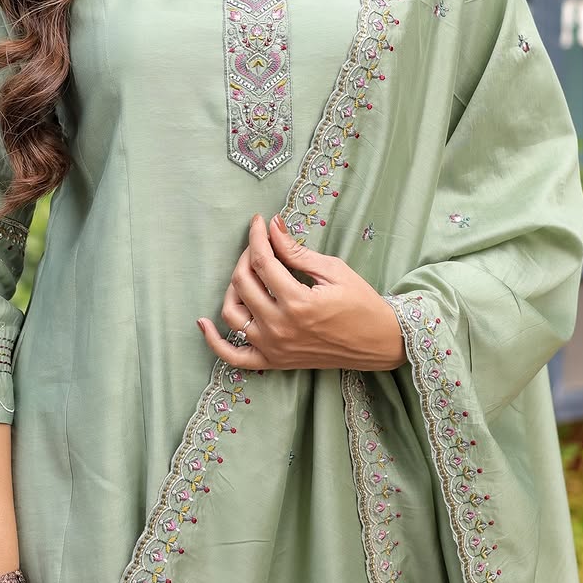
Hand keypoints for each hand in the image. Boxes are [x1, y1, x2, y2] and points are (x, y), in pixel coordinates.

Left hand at [197, 213, 406, 372]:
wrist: (378, 342)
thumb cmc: (361, 304)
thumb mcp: (333, 271)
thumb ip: (297, 252)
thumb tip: (272, 227)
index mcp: (298, 303)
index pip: (262, 262)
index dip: (256, 237)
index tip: (257, 221)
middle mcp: (280, 327)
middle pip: (243, 283)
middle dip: (246, 255)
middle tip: (258, 244)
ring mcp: (273, 347)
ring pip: (232, 313)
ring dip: (232, 288)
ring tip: (247, 273)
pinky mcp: (273, 361)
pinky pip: (233, 356)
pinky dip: (214, 341)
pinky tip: (203, 322)